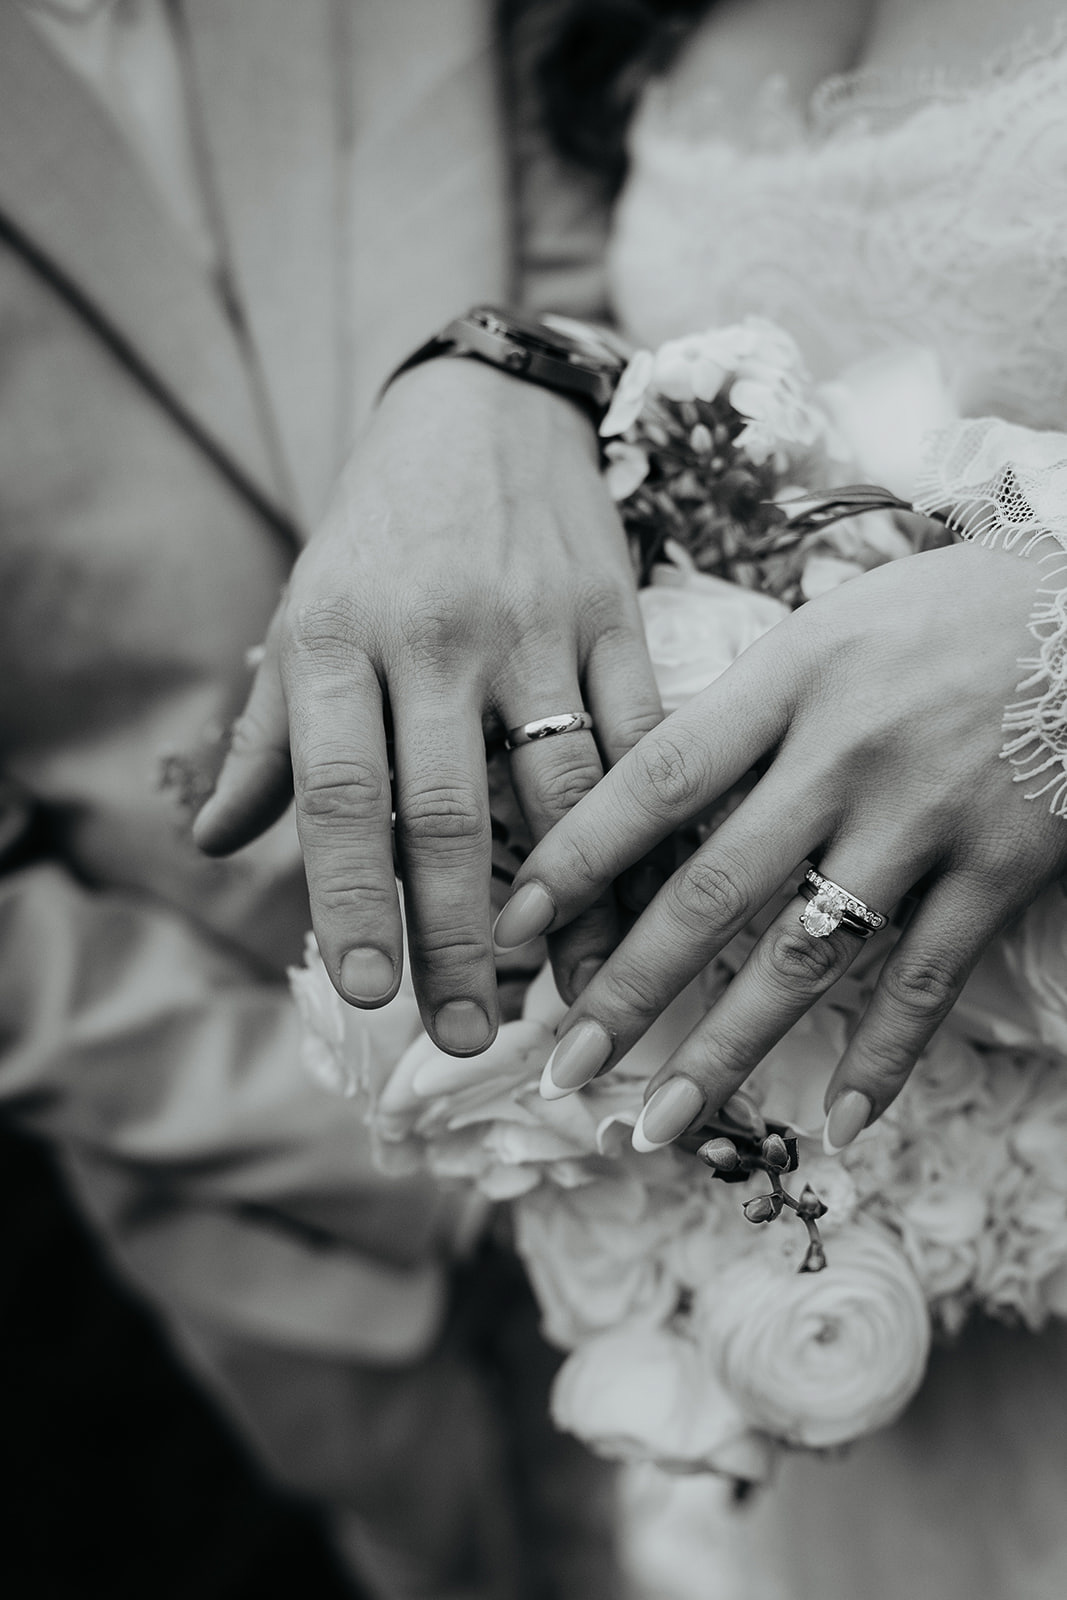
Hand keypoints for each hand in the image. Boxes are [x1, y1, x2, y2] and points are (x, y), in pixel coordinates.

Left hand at [193, 358, 660, 1051]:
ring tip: (576, 996)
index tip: (368, 994)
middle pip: (451, 813)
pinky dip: (647, 828)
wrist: (485, 408)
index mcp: (337, 637)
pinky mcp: (614, 613)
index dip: (355, 899)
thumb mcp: (303, 615)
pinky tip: (649, 896)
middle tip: (465, 1038)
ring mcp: (536, 623)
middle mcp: (436, 633)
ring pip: (563, 789)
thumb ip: (264, 736)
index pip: (341, 793)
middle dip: (460, 939)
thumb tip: (213, 844)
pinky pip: (641, 738)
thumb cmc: (380, 531)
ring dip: (572, 906)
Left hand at [492, 542, 1066, 1147]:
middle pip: (712, 890)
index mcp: (789, 678)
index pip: (657, 779)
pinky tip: (838, 1128)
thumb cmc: (947, 612)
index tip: (514, 928)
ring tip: (660, 1124)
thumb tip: (650, 801)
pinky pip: (925, 981)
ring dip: (727, 1052)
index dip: (577, 858)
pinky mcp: (1001, 867)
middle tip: (562, 1064)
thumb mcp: (830, 626)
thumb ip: (747, 711)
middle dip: (628, 988)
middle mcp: (846, 752)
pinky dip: (883, 1059)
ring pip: (806, 957)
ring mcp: (925, 817)